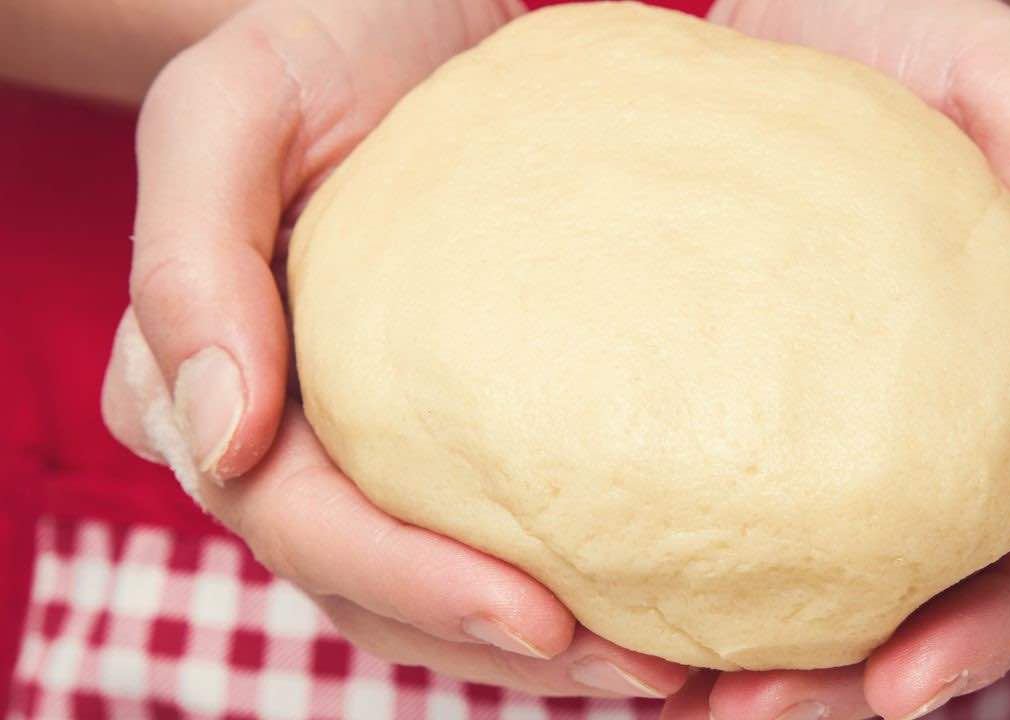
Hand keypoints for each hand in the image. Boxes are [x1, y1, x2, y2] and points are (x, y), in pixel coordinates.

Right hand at [101, 0, 686, 698]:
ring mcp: (352, 441)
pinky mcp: (431, 428)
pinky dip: (555, 578)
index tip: (535, 615)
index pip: (296, 520)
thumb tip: (218, 439)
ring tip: (663, 666)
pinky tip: (642, 597)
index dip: (409, 581)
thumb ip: (192, 263)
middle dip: (497, 644)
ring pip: (424, 589)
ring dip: (535, 645)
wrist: (389, 18)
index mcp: (204, 382)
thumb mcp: (228, 108)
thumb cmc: (313, 47)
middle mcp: (274, 436)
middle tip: (640, 671)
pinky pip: (478, 526)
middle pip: (370, 587)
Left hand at [660, 1, 1009, 717]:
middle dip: (854, 677)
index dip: (986, 630)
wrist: (819, 10)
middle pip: (936, 588)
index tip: (893, 689)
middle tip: (747, 716)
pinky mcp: (786, 391)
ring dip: (777, 650)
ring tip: (681, 695)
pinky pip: (758, 493)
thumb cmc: (924, 33)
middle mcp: (968, 419)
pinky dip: (715, 560)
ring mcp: (875, 415)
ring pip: (843, 568)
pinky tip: (640, 592)